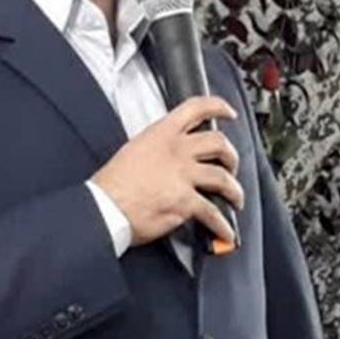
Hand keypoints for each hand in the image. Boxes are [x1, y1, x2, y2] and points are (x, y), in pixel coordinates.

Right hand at [92, 96, 243, 246]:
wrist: (104, 207)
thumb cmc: (111, 184)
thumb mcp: (134, 150)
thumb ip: (157, 147)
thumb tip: (171, 157)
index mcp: (161, 134)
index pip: (196, 108)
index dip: (218, 107)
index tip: (229, 113)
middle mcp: (177, 150)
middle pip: (219, 143)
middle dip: (231, 156)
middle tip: (231, 166)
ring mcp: (183, 176)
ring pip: (223, 178)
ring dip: (234, 191)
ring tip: (235, 199)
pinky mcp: (185, 202)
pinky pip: (213, 213)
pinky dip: (223, 225)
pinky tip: (225, 231)